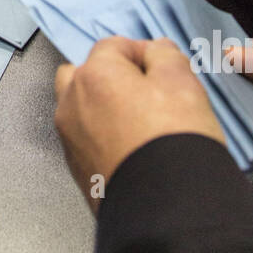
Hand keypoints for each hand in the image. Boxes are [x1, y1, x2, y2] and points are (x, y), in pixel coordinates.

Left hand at [55, 37, 224, 200]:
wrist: (165, 206)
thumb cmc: (170, 142)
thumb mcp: (182, 82)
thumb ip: (166, 56)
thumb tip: (158, 51)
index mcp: (94, 75)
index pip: (114, 46)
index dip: (142, 53)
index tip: (162, 67)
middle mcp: (72, 104)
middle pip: (86, 74)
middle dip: (112, 77)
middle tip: (146, 92)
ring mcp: (71, 139)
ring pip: (82, 109)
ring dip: (103, 107)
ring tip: (139, 121)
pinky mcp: (78, 170)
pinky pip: (86, 141)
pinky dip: (102, 138)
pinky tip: (131, 148)